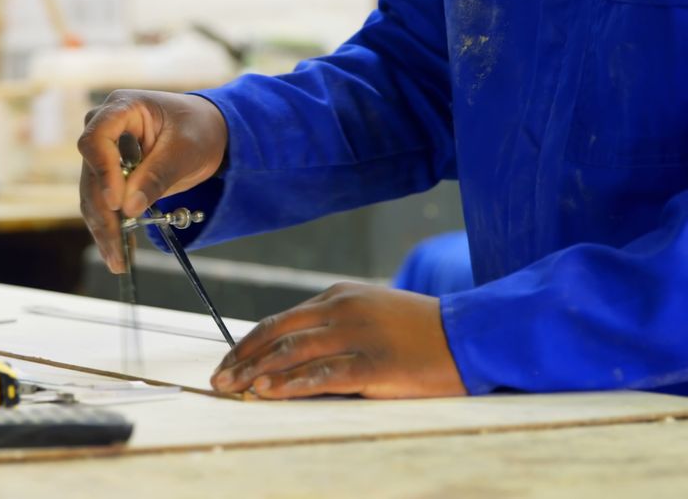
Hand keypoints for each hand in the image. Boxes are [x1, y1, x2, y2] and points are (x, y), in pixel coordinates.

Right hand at [78, 90, 227, 272]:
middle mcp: (102, 129)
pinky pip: (104, 205)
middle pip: (91, 175)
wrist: (204, 131)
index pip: (96, 141)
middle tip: (117, 248)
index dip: (103, 173)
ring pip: (93, 196)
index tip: (117, 203)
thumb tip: (129, 208)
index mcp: (121, 108)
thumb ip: (157, 176)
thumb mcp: (184, 150)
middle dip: (104, 215)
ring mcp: (102, 154)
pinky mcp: (109, 176)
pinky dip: (112, 230)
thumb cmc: (197, 129)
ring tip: (118, 261)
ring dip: (104, 230)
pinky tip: (120, 253)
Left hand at [210, 282, 465, 398]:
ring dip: (257, 372)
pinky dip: (290, 384)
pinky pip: (322, 375)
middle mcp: (341, 311)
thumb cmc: (421, 331)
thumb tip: (292, 356)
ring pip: (292, 353)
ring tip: (233, 389)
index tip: (228, 362)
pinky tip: (268, 394)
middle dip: (242, 359)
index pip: (279, 320)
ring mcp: (357, 335)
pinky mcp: (374, 363)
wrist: (472, 334)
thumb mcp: (371, 314)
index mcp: (338, 296)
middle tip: (218, 379)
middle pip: (277, 335)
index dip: (248, 344)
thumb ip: (334, 327)